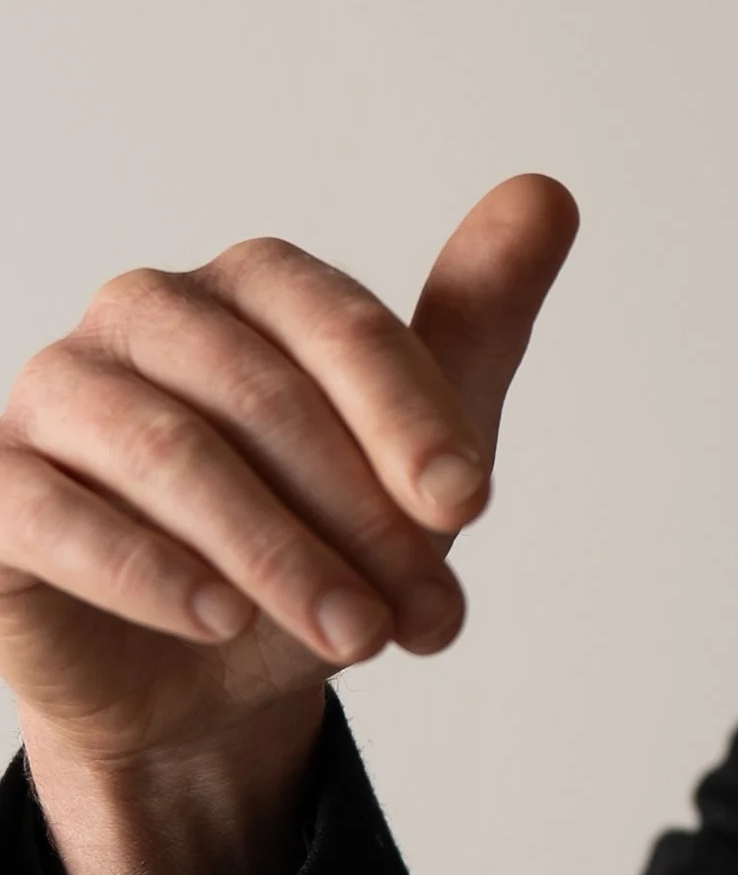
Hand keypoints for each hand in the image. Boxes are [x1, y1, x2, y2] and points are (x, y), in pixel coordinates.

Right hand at [0, 176, 576, 874]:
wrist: (211, 683)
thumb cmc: (316, 539)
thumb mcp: (414, 445)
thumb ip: (475, 320)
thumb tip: (547, 191)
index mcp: (249, 289)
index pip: (335, 323)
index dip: (411, 414)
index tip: (470, 506)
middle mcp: (145, 317)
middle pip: (258, 391)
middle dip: (354, 511)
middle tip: (414, 613)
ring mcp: (60, 394)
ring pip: (165, 451)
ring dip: (271, 554)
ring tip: (351, 638)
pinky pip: (53, 511)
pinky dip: (147, 570)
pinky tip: (219, 622)